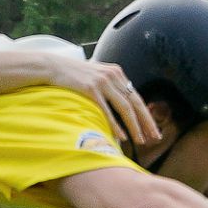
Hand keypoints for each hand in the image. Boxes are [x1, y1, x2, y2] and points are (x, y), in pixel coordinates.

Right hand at [38, 54, 157, 147]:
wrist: (51, 66)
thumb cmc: (71, 75)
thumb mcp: (95, 76)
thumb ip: (109, 86)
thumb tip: (119, 106)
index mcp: (117, 72)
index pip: (136, 97)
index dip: (146, 115)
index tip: (152, 130)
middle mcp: (113, 76)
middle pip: (136, 103)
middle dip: (147, 122)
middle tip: (155, 138)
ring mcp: (102, 82)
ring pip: (125, 108)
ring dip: (134, 126)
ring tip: (140, 140)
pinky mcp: (91, 89)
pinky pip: (107, 111)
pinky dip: (116, 124)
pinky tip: (122, 136)